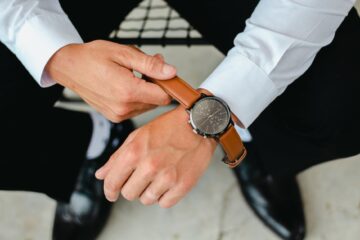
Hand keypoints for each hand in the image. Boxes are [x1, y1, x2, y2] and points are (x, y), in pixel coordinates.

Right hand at [45, 40, 175, 121]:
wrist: (69, 67)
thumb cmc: (92, 57)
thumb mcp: (124, 53)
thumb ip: (150, 65)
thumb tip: (171, 72)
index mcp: (128, 91)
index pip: (164, 96)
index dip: (168, 85)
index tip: (165, 74)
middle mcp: (124, 107)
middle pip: (157, 102)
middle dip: (156, 85)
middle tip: (145, 68)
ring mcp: (119, 114)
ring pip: (147, 106)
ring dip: (146, 92)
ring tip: (132, 76)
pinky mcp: (115, 117)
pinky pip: (136, 109)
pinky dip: (137, 98)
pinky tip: (126, 86)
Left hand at [95, 106, 216, 207]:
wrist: (199, 124)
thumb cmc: (168, 128)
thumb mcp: (138, 136)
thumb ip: (117, 157)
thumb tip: (101, 175)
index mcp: (134, 152)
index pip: (113, 182)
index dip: (109, 190)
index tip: (112, 194)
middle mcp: (149, 166)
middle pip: (129, 194)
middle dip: (132, 187)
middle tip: (142, 176)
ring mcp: (167, 177)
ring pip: (146, 200)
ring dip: (149, 191)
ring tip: (158, 175)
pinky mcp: (183, 185)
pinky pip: (164, 203)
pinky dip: (164, 196)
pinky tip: (168, 182)